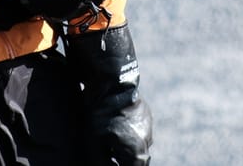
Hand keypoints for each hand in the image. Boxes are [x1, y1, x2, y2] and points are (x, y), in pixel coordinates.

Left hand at [66, 25, 152, 165]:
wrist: (113, 84)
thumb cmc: (101, 116)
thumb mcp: (94, 144)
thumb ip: (100, 162)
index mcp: (137, 154)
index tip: (108, 160)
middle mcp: (147, 143)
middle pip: (136, 162)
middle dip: (123, 161)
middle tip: (109, 154)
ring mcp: (148, 128)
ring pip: (139, 146)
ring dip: (127, 149)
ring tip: (110, 141)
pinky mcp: (146, 115)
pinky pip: (139, 131)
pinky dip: (130, 134)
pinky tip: (116, 128)